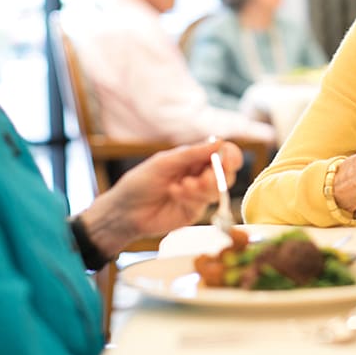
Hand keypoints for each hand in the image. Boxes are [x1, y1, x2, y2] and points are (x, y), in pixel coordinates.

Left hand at [81, 140, 242, 257]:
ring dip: (203, 186)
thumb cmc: (140, 183)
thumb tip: (219, 141)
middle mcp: (200, 174)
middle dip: (219, 174)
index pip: (222, 153)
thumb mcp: (164, 163)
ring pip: (218, 189)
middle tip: (205, 177)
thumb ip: (192, 154)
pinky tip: (174, 193)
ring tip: (182, 185)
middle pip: (227, 173)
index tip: (226, 160)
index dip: (230, 155)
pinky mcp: (194, 211)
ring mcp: (198, 194)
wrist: (125, 212)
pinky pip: (203, 203)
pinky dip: (190, 196)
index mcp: (194, 158)